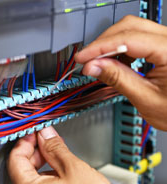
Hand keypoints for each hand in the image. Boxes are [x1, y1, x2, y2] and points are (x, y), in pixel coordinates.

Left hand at [7, 126, 125, 183]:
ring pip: (33, 179)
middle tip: (48, 140)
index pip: (15, 159)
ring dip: (43, 163)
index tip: (35, 133)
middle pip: (23, 169)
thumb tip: (45, 135)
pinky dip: (48, 176)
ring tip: (58, 154)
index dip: (25, 142)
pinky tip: (61, 171)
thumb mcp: (74, 169)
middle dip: (35, 151)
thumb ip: (55, 148)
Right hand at [75, 15, 166, 130]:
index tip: (83, 57)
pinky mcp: (164, 46)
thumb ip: (118, 79)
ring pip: (132, 30)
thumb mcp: (145, 98)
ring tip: (100, 63)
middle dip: (104, 43)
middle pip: (129, 27)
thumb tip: (94, 67)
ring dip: (111, 45)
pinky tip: (115, 62)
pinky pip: (138, 39)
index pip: (127, 40)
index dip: (100, 48)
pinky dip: (122, 49)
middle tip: (88, 60)